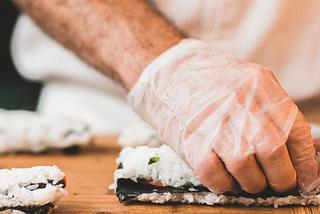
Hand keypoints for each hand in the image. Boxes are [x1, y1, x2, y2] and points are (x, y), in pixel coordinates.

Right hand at [128, 39, 318, 193]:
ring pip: (246, 169)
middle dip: (282, 178)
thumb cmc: (211, 82)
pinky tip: (225, 177)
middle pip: (273, 152)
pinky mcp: (190, 141)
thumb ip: (276, 113)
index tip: (307, 179)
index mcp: (259, 84)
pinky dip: (225, 185)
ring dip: (252, 183)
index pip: (295, 131)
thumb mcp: (249, 83)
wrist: (168, 74)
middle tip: (277, 183)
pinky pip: (216, 176)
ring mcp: (212, 122)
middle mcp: (238, 102)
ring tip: (248, 179)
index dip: (306, 162)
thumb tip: (309, 149)